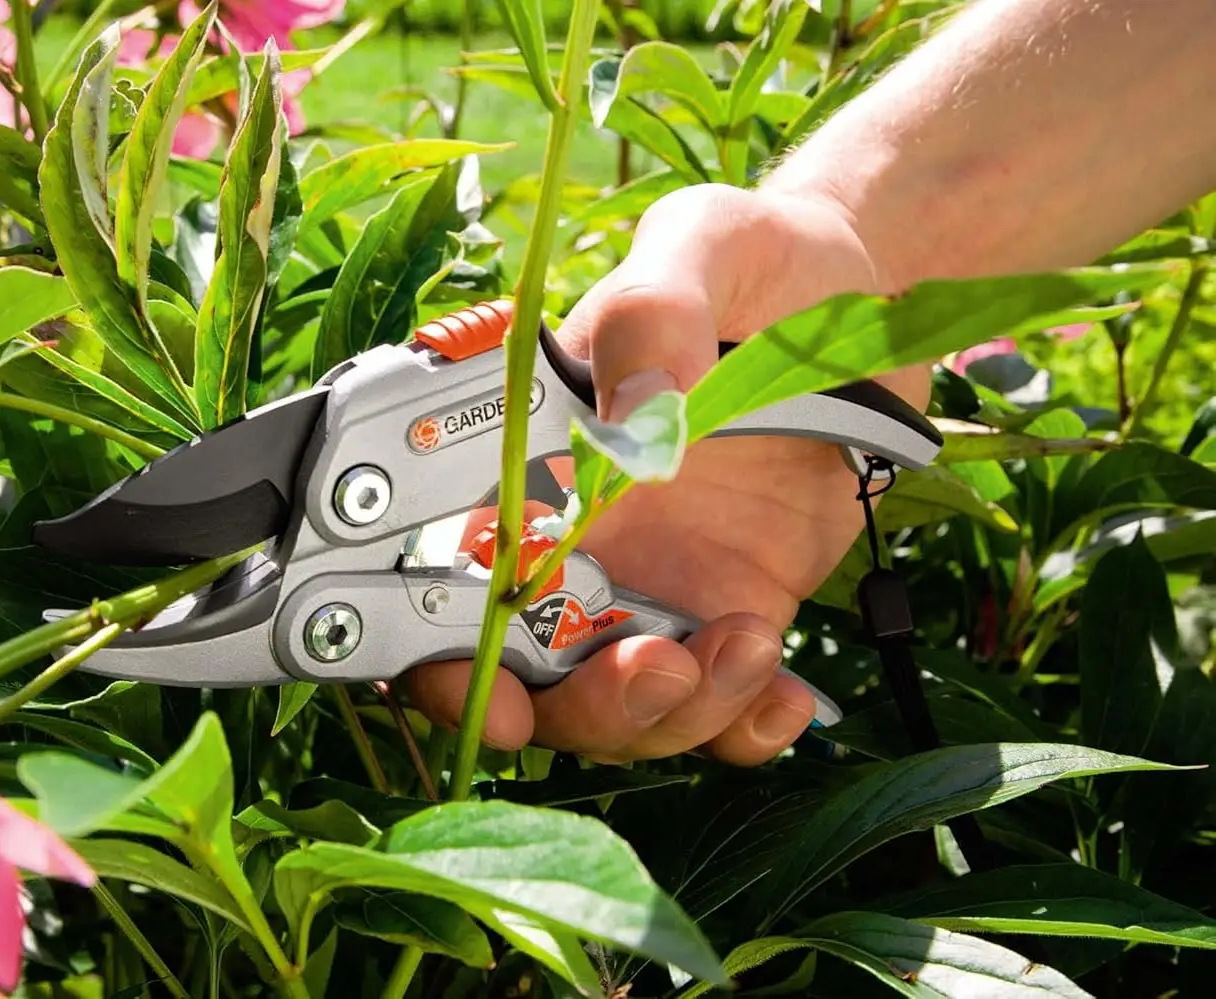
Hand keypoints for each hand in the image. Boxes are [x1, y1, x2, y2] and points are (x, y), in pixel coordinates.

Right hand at [402, 183, 932, 765]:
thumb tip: (632, 418)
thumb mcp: (701, 249)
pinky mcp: (732, 609)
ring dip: (678, 712)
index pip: (446, 579)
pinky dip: (745, 728)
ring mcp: (654, 583)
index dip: (446, 662)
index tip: (502, 699)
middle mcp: (576, 538)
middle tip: (657, 665)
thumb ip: (654, 313)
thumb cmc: (759, 260)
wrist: (862, 298)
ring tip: (749, 644)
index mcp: (528, 460)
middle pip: (534, 677)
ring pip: (627, 709)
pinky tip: (786, 694)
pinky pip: (719, 708)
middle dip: (586, 707)